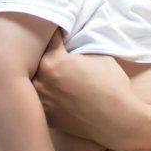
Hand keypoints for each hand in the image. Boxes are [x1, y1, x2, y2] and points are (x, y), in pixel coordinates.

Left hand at [33, 39, 149, 150]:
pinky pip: (39, 98)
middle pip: (35, 59)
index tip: (60, 30)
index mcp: (53, 61)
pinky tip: (58, 91)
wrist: (117, 121)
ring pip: (33, 79)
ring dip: (40, 73)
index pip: (49, 38)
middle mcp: (40, 80)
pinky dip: (45, 93)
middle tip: (55, 50)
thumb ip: (79, 48)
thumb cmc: (112, 86)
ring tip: (56, 73)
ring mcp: (41, 100)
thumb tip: (71, 44)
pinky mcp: (45, 116)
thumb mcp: (99, 56)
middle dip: (45, 52)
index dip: (57, 31)